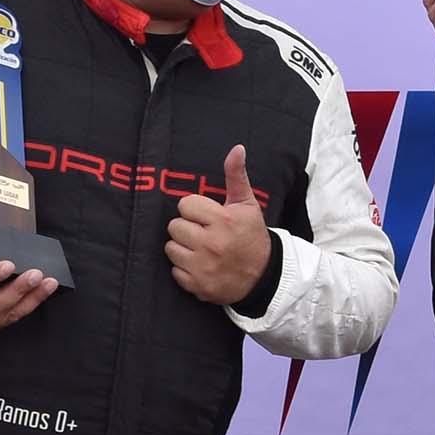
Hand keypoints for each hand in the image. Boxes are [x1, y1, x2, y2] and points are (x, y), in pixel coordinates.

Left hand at [164, 146, 274, 306]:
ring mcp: (203, 266)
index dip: (195, 210)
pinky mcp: (197, 285)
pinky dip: (184, 269)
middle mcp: (212, 243)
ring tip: (200, 249)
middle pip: (174, 226)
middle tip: (203, 234)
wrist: (263, 277)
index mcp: (224, 220)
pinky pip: (175, 271)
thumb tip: (237, 148)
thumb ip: (236, 176)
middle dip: (187, 228)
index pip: (185, 205)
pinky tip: (200, 265)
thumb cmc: (251, 236)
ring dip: (182, 248)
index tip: (207, 217)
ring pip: (171, 248)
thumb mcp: (247, 204)